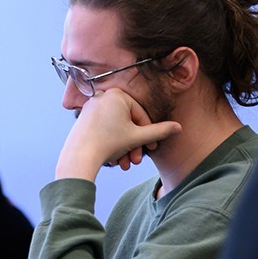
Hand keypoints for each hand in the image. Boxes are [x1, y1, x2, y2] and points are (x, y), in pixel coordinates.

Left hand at [56, 88, 180, 180]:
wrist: (78, 157)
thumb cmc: (108, 144)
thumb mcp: (138, 137)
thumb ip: (159, 131)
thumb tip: (179, 127)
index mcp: (117, 94)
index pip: (140, 115)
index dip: (148, 134)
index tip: (151, 148)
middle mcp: (102, 96)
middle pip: (127, 122)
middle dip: (133, 144)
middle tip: (136, 160)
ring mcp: (90, 106)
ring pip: (115, 128)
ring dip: (123, 147)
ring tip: (123, 164)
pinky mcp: (82, 118)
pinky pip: (103, 129)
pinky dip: (110, 143)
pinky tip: (112, 159)